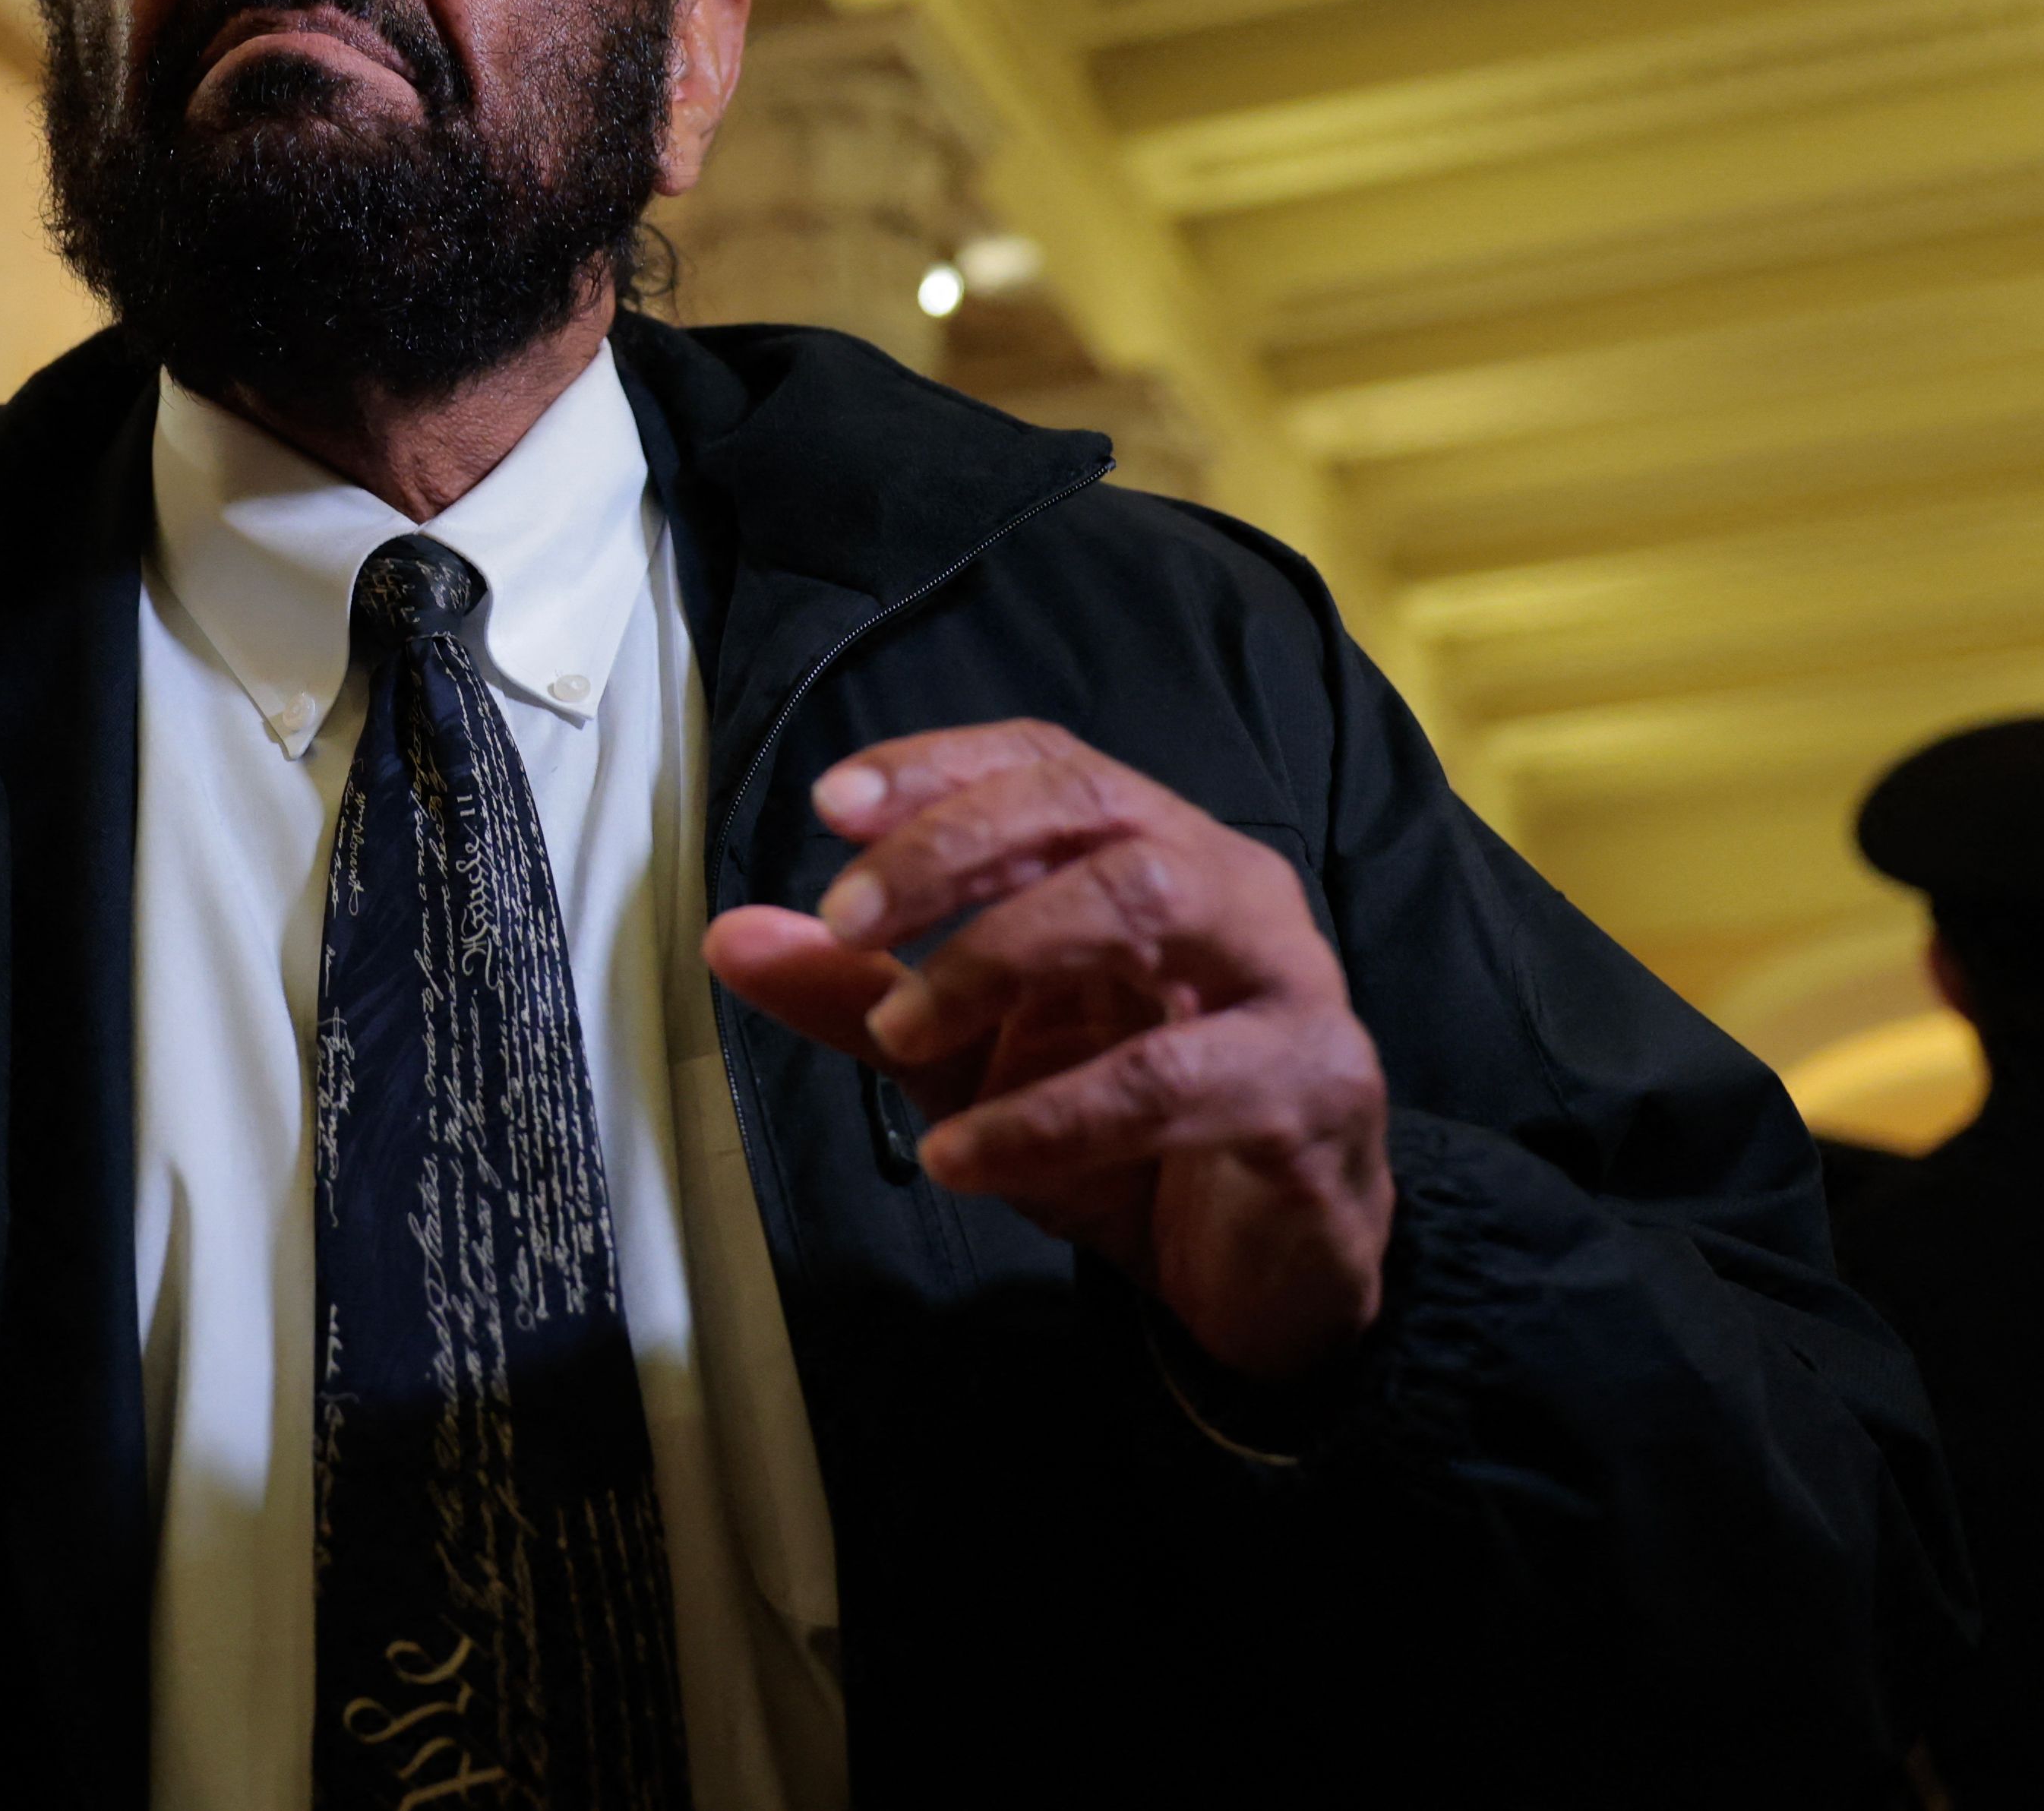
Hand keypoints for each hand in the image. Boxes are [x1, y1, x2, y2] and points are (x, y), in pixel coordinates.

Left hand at [702, 721, 1392, 1381]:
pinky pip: (1174, 1079)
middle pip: (1092, 810)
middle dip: (954, 848)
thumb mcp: (967, 1066)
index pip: (1047, 767)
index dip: (941, 768)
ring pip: (1145, 903)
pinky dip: (1052, 1116)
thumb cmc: (1126, 1140)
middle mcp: (1226, 888)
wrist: (1261, 1275)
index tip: (833, 806)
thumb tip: (731, 937)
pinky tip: (965, 1157)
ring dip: (999, 958)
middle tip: (847, 918)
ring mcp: (1283, 979)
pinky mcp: (1312, 1085)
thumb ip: (861, 997)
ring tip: (902, 1033)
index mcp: (1149, 856)